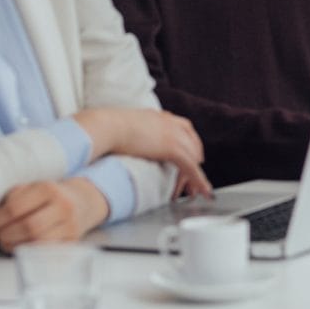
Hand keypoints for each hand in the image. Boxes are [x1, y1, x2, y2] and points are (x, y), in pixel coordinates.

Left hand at [0, 179, 110, 247]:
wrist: (82, 202)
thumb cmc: (48, 196)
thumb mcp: (31, 187)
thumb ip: (13, 197)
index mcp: (49, 189)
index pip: (16, 208)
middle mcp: (63, 206)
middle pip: (28, 226)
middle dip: (6, 234)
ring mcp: (70, 225)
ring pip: (37, 241)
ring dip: (15, 245)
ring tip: (5, 242)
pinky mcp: (72, 241)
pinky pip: (46, 250)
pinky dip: (29, 251)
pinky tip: (20, 247)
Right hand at [74, 107, 211, 196]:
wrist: (107, 126)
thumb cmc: (106, 127)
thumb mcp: (125, 124)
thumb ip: (132, 130)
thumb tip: (123, 137)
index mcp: (160, 117)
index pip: (184, 128)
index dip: (190, 142)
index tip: (193, 152)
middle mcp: (171, 123)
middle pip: (192, 143)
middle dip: (195, 160)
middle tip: (195, 176)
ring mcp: (173, 135)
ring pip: (193, 157)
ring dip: (197, 175)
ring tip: (199, 189)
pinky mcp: (172, 148)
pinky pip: (191, 167)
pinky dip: (199, 180)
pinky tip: (203, 191)